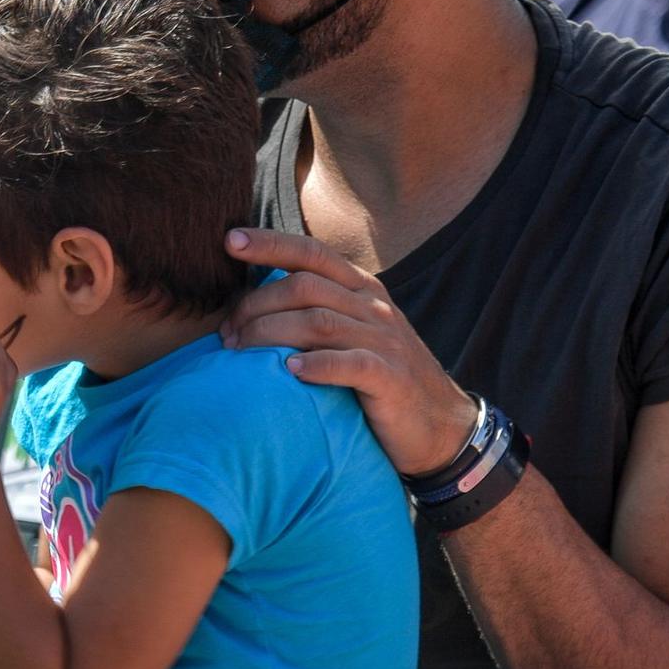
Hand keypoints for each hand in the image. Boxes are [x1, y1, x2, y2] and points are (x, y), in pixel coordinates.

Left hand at [222, 227, 476, 476]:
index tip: (229, 241)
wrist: (442, 427)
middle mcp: (373, 307)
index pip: (311, 252)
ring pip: (317, 322)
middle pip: (303, 287)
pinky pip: (348, 364)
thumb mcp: (353, 334)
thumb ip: (316, 311)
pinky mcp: (390, 378)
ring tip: (240, 352)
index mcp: (362, 288)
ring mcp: (384, 341)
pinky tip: (289, 372)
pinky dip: (315, 365)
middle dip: (255, 306)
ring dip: (269, 334)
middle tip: (227, 334)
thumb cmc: (381, 380)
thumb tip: (250, 304)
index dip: (269, 243)